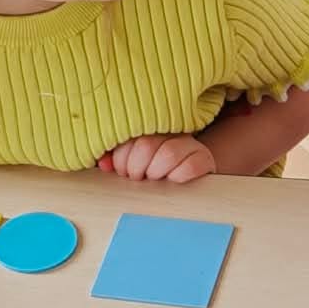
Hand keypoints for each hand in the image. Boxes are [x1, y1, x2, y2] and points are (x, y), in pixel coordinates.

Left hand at [98, 135, 216, 182]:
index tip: (124, 171)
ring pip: (167, 155)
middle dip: (136, 169)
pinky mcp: (204, 159)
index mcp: (148, 127)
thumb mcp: (132, 162)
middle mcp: (169, 131)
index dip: (121, 160)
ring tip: (155, 179)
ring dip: (156, 173)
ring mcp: (189, 144)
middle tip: (139, 178)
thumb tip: (104, 165)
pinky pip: (190, 166)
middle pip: (145, 146)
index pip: (128, 138)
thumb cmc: (156, 170)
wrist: (191, 176)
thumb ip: (116, 160)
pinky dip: (178, 177)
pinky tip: (174, 180)